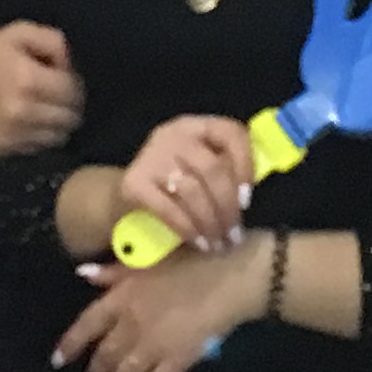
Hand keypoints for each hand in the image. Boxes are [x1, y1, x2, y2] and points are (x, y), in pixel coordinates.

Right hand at [0, 22, 82, 158]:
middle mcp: (21, 110)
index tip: (66, 82)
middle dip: (71, 108)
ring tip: (46, 113)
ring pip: (57, 137)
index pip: (72, 91)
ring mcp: (11, 134)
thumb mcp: (15, 34)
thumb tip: (70, 66)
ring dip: (58, 125)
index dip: (75, 86)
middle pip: (69, 117)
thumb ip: (51, 41)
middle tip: (60, 100)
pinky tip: (29, 124)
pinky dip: (39, 137)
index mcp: (26, 77)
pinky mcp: (2, 150)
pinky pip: (37, 148)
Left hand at [52, 238, 269, 371]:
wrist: (231, 274)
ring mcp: (155, 345)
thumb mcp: (149, 257)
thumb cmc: (191, 257)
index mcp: (122, 297)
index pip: (86, 325)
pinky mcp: (179, 359)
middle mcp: (132, 325)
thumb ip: (114, 271)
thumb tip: (81, 274)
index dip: (69, 345)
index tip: (57, 361)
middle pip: (105, 356)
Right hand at [114, 114, 258, 255]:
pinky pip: (169, 209)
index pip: (230, 133)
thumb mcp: (199, 168)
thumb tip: (245, 199)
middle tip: (234, 236)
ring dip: (211, 223)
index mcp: (197, 126)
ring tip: (219, 244)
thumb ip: (223, 171)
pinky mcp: (134, 183)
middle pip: (212, 169)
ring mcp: (150, 156)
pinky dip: (188, 229)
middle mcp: (173, 135)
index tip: (248, 200)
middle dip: (228, 207)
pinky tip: (199, 243)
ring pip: (192, 191)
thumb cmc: (173, 184)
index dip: (245, 165)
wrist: (123, 196)